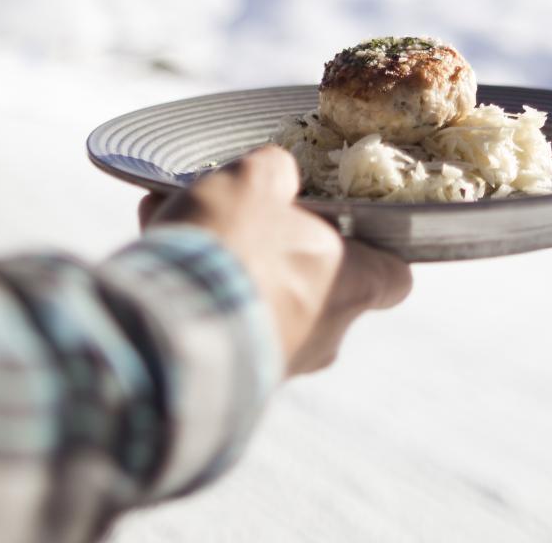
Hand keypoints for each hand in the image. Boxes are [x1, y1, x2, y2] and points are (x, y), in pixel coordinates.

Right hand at [139, 146, 410, 374]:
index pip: (393, 277)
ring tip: (178, 217)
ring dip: (226, 262)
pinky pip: (218, 319)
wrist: (170, 329)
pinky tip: (158, 246)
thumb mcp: (257, 180)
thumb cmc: (235, 246)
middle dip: (276, 249)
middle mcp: (324, 334)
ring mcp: (277, 363)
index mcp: (351, 284)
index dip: (375, 251)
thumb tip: (277, 178)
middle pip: (317, 285)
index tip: (347, 228)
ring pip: (257, 298)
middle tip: (239, 213)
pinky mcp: (227, 378)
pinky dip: (196, 287)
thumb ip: (277, 173)